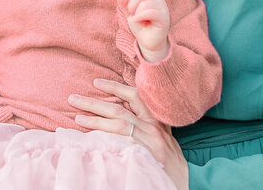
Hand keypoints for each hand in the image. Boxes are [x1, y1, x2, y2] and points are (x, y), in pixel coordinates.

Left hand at [68, 79, 188, 189]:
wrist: (188, 180)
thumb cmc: (172, 160)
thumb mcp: (164, 136)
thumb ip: (148, 123)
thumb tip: (125, 111)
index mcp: (156, 119)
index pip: (135, 96)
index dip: (115, 87)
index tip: (96, 82)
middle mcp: (151, 127)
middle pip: (119, 110)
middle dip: (94, 103)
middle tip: (74, 98)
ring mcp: (146, 142)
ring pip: (117, 125)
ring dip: (95, 120)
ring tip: (77, 117)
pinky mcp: (142, 156)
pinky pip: (120, 145)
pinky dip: (105, 140)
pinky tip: (90, 140)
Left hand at [116, 0, 169, 61]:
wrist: (149, 44)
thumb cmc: (141, 28)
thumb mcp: (130, 14)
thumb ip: (125, 4)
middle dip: (132, 6)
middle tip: (136, 16)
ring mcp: (162, 8)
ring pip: (143, 4)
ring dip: (137, 14)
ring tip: (142, 22)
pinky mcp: (163, 17)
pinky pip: (147, 12)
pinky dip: (140, 18)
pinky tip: (143, 24)